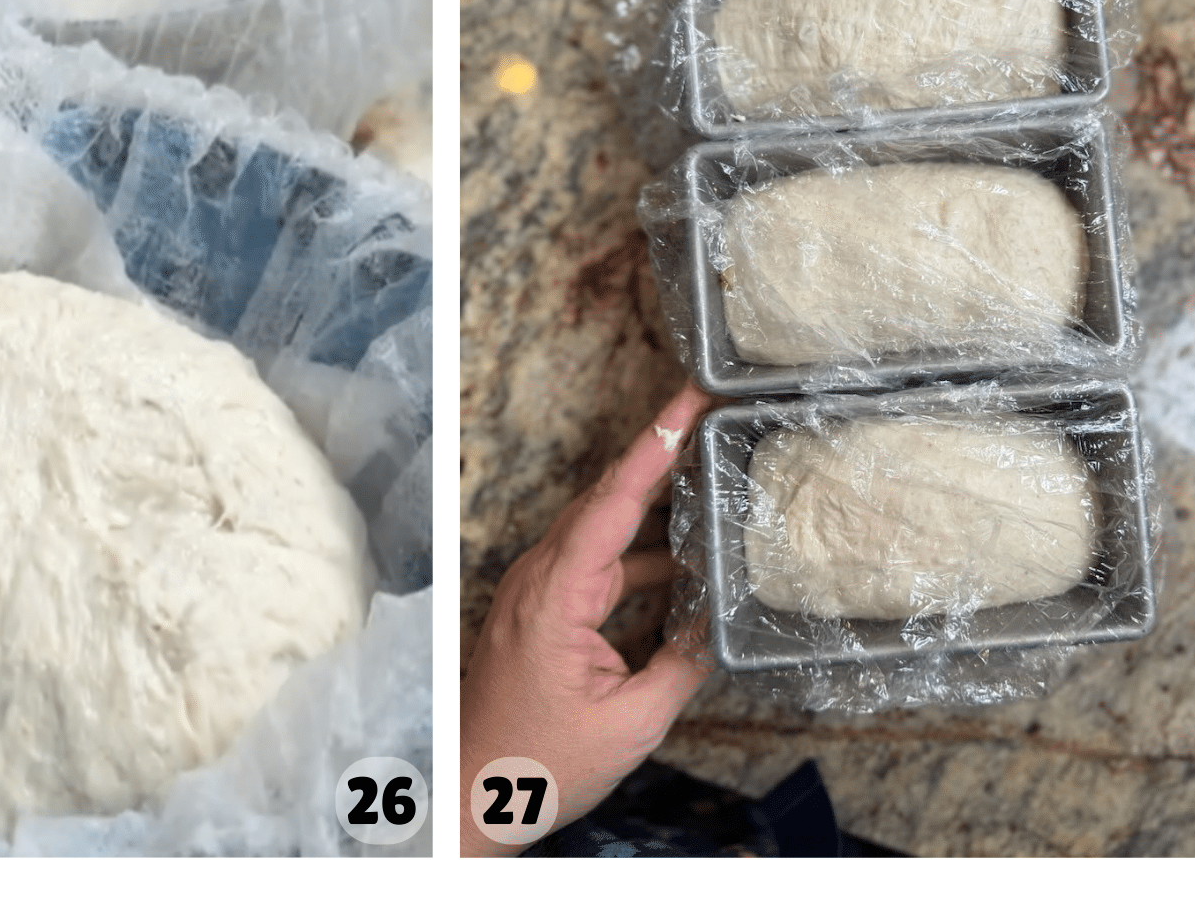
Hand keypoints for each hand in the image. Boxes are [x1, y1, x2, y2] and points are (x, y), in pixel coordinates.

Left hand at [460, 380, 714, 855]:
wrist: (475, 791)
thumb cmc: (533, 763)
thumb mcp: (631, 721)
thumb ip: (681, 665)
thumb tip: (720, 625)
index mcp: (554, 594)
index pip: (611, 501)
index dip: (653, 447)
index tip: (686, 404)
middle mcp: (539, 579)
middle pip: (605, 499)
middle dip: (657, 455)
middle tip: (706, 416)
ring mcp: (537, 592)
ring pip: (601, 529)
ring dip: (651, 505)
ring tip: (705, 475)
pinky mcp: (543, 610)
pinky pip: (597, 564)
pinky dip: (638, 555)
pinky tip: (680, 561)